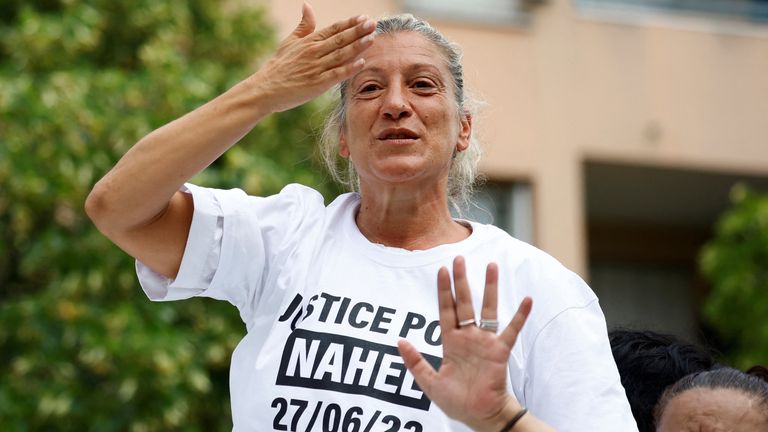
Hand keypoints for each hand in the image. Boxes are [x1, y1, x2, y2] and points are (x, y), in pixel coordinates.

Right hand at [249, 3, 375, 112]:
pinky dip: (349, 69)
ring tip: (372, 38)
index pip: (333, 29)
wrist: (265, 89)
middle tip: (373, 23)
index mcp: (309, 42)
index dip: (350, 23)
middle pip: (340, 40)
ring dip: (357, 46)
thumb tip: (307, 6)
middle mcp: (314, 53)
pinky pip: (336, 75)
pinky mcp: (316, 84)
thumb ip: (303, 26)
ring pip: (340, 55)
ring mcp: (316, 68)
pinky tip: (362, 63)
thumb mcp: (289, 42)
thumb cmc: (278, 67)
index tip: (364, 17)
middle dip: (358, 31)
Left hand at [398, 256, 531, 430]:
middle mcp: (468, 336)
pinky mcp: (500, 351)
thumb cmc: (457, 400)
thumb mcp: (429, 382)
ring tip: (492, 266)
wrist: (480, 416)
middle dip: (461, 280)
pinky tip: (528, 300)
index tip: (441, 269)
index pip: (446, 309)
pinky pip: (511, 330)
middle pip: (465, 302)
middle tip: (459, 257)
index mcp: (451, 341)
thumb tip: (399, 340)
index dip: (444, 290)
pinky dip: (519, 315)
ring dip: (489, 288)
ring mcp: (485, 342)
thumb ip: (414, 362)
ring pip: (487, 309)